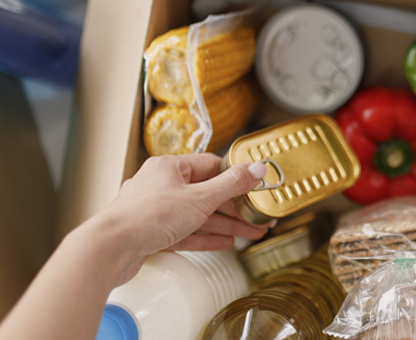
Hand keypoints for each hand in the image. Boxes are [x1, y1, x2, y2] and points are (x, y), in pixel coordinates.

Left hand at [84, 153, 270, 285]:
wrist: (111, 248)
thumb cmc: (146, 216)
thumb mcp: (200, 198)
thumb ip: (231, 184)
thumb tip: (254, 168)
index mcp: (169, 168)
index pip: (210, 166)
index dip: (234, 177)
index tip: (253, 186)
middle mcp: (161, 185)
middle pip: (207, 194)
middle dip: (234, 208)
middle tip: (255, 217)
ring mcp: (156, 210)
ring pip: (198, 215)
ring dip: (225, 225)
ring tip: (248, 233)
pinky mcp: (152, 233)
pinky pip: (186, 232)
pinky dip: (206, 237)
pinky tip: (223, 242)